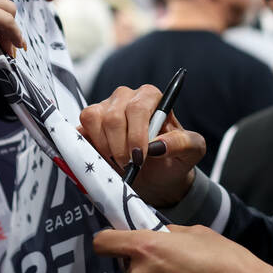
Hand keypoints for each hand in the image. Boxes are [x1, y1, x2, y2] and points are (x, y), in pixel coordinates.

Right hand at [79, 85, 205, 206]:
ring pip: (94, 119)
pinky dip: (90, 146)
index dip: (136, 134)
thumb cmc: (174, 159)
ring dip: (105, 148)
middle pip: (114, 116)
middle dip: (120, 147)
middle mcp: (126, 96)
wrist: (156, 176)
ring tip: (119, 162)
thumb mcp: (191, 152)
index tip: (139, 157)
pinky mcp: (89, 122)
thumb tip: (159, 144)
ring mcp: (105, 107)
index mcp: (151, 97)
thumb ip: (183, 143)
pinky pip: (80, 128)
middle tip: (130, 166)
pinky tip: (103, 158)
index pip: (138, 107)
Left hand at [93, 224, 272, 272]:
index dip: (109, 238)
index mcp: (145, 247)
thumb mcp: (194, 232)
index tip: (117, 236)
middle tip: (167, 254)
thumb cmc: (224, 259)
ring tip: (182, 272)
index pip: (103, 242)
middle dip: (141, 257)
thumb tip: (157, 235)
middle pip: (125, 262)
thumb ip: (166, 233)